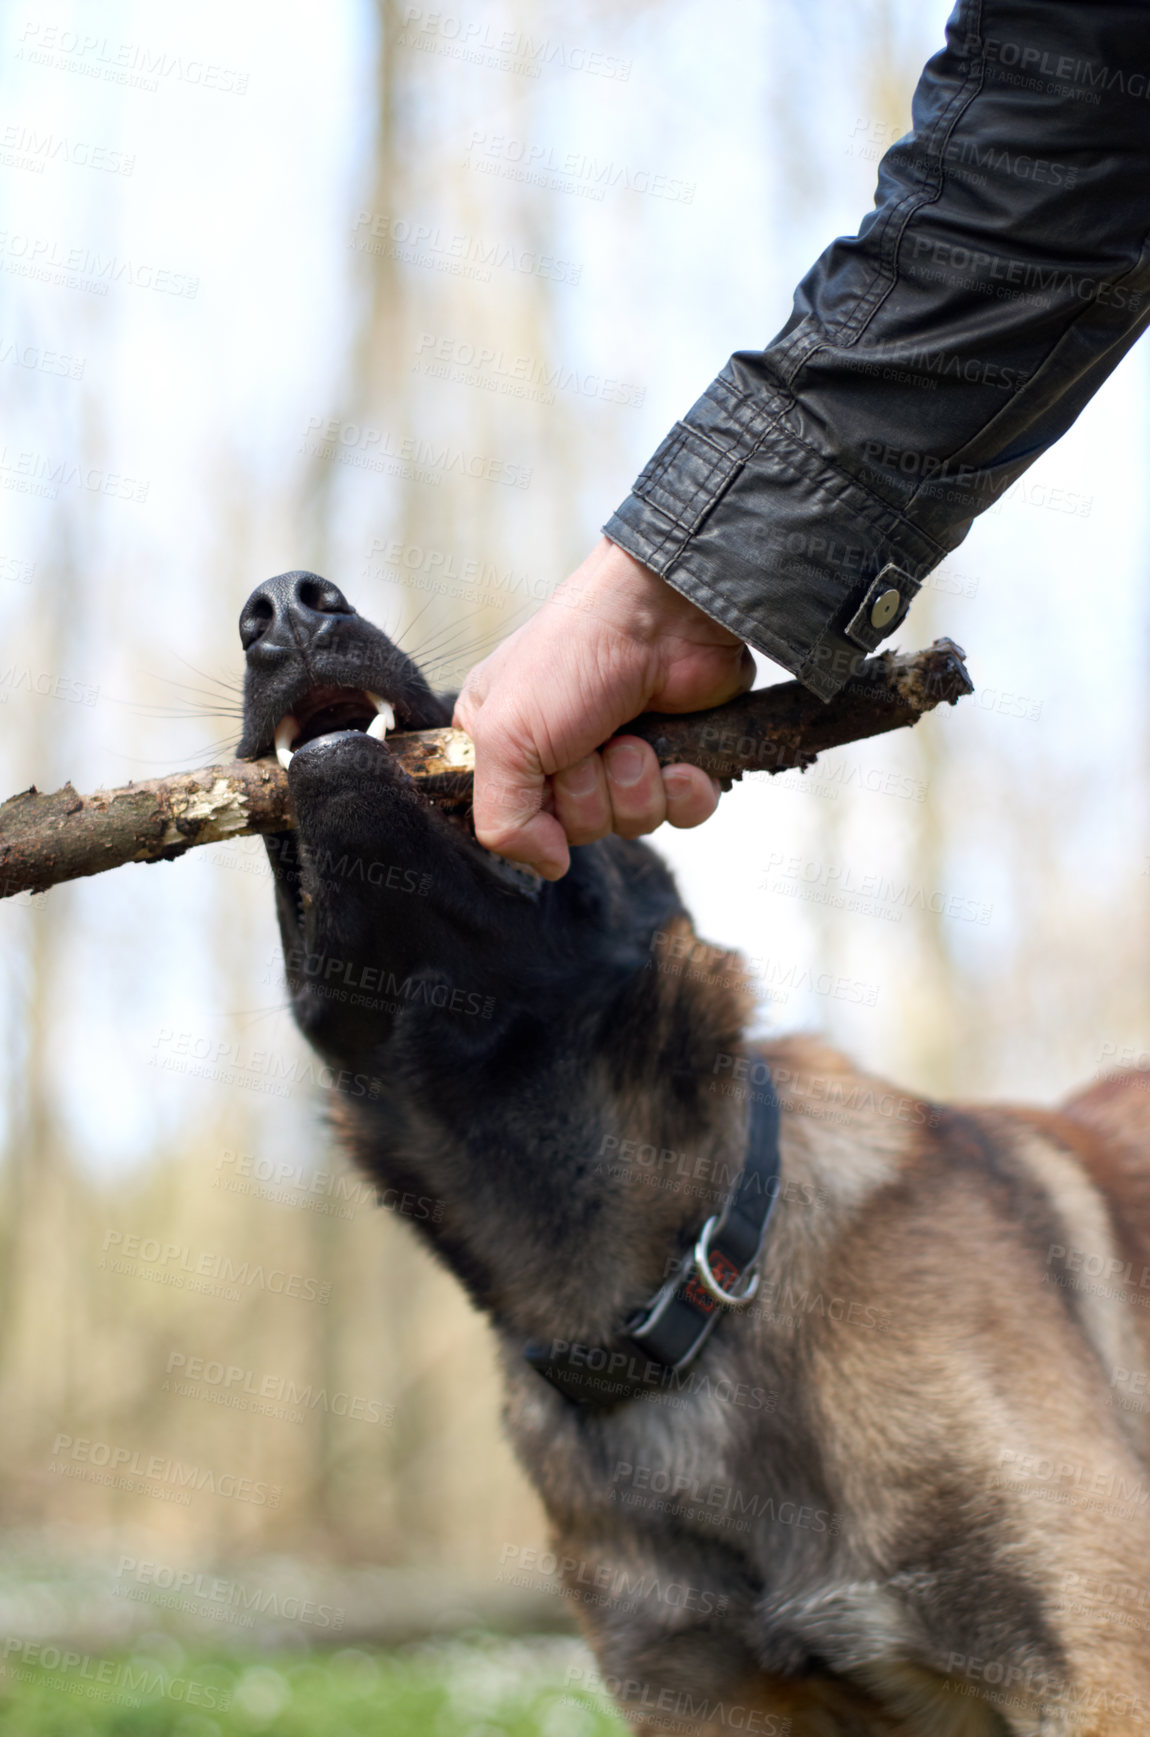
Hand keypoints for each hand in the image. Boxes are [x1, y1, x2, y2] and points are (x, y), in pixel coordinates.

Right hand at [452, 536, 754, 878]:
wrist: (661, 613)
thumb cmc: (572, 656)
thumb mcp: (504, 735)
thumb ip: (502, 819)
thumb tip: (548, 865)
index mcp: (504, 743)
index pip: (510, 822)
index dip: (531, 814)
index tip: (536, 777)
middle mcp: (559, 755)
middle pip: (573, 830)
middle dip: (589, 792)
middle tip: (592, 741)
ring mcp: (621, 757)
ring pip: (629, 826)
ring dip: (634, 786)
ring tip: (633, 737)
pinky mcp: (676, 756)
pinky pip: (682, 816)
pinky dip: (682, 790)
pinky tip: (678, 757)